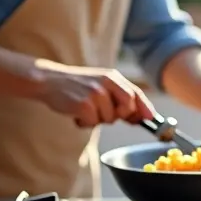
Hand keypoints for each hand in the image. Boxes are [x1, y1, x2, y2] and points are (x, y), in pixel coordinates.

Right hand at [34, 62, 155, 127]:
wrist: (50, 81)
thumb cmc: (77, 85)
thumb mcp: (101, 84)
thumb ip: (119, 96)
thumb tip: (139, 117)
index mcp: (112, 77)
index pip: (135, 93)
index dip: (145, 108)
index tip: (150, 119)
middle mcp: (106, 83)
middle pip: (128, 106)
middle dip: (121, 115)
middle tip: (105, 113)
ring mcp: (95, 93)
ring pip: (109, 119)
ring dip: (98, 120)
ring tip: (85, 109)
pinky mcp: (83, 104)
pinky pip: (92, 123)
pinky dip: (85, 123)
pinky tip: (77, 114)